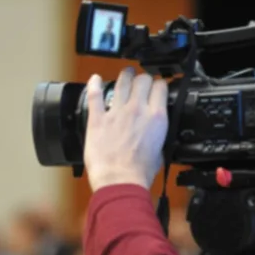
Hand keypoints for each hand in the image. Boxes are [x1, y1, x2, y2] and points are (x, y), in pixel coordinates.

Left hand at [84, 67, 168, 191]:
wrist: (120, 181)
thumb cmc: (138, 173)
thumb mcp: (160, 153)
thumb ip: (157, 138)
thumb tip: (156, 137)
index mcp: (155, 118)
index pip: (160, 87)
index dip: (159, 84)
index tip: (158, 86)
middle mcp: (137, 110)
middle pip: (142, 80)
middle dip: (143, 78)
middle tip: (141, 81)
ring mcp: (116, 113)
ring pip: (122, 82)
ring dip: (125, 75)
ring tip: (126, 73)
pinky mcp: (97, 119)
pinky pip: (95, 95)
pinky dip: (94, 84)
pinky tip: (95, 79)